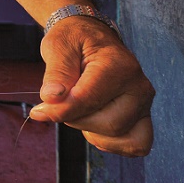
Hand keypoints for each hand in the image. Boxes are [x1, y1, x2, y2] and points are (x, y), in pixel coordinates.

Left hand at [29, 16, 154, 156]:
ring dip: (91, 131)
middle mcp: (138, 86)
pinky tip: (92, 122)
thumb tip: (51, 98)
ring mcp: (144, 103)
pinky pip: (134, 145)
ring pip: (119, 137)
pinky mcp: (142, 117)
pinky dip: (109, 142)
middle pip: (108, 125)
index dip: (60, 110)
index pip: (89, 100)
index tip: (39, 112)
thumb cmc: (74, 40)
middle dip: (75, 119)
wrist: (92, 37)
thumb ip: (56, 73)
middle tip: (61, 100)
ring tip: (78, 108)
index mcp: (119, 65)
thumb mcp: (58, 46)